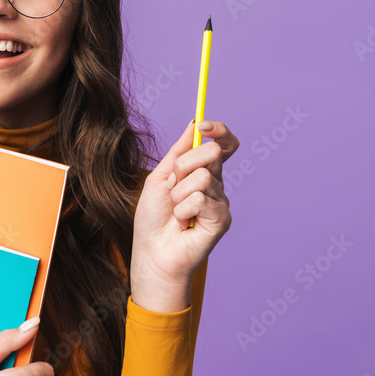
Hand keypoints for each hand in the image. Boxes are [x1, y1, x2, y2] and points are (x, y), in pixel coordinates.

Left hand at [130, 119, 237, 313]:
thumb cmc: (153, 219)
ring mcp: (221, 202)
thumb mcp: (160, 177)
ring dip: (179, 194)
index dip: (218, 131)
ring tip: (175, 212)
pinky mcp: (223, 219)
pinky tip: (184, 224)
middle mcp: (216, 184)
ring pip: (203, 177)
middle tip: (172, 188)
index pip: (222, 144)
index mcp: (202, 172)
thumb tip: (194, 123)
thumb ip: (178, 151)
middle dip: (184, 166)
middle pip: (212, 153)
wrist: (152, 251)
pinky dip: (184, 211)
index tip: (204, 125)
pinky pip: (201, 199)